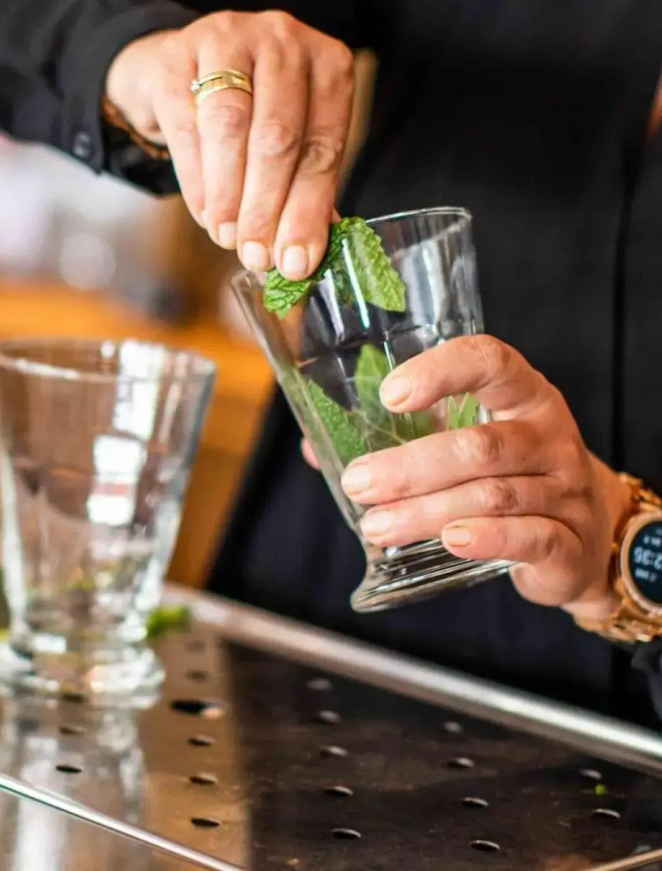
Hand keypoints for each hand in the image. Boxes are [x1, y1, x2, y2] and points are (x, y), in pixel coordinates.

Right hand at [104, 11, 354, 278]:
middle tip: (256, 255)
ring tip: (228, 236)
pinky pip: (186, 126)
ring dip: (229, 194)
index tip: (296, 260)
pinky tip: (204, 213)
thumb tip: (304, 253)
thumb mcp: (286, 137)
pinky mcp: (174, 57)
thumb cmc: (246, 109)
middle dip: (266, 206)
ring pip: (230, 127)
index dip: (308, 208)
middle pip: (278, 135)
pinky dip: (196, 180)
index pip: (323, 143)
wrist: (176, 70)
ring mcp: (225, 40)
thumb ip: (301, 185)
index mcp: (327, 62)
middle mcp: (282, 39)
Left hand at [329, 336, 629, 615]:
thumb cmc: (508, 476)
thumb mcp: (463, 444)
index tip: (390, 395)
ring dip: (427, 511)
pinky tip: (450, 541)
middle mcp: (549, 435)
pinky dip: (487, 539)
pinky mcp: (569, 541)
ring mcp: (565, 489)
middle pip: (479, 446)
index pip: (490, 362)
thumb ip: (399, 440)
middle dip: (411, 467)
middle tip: (358, 483)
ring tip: (377, 523)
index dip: (441, 372)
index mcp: (522, 396)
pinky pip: (530, 536)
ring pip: (493, 495)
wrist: (587, 538)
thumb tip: (316, 447)